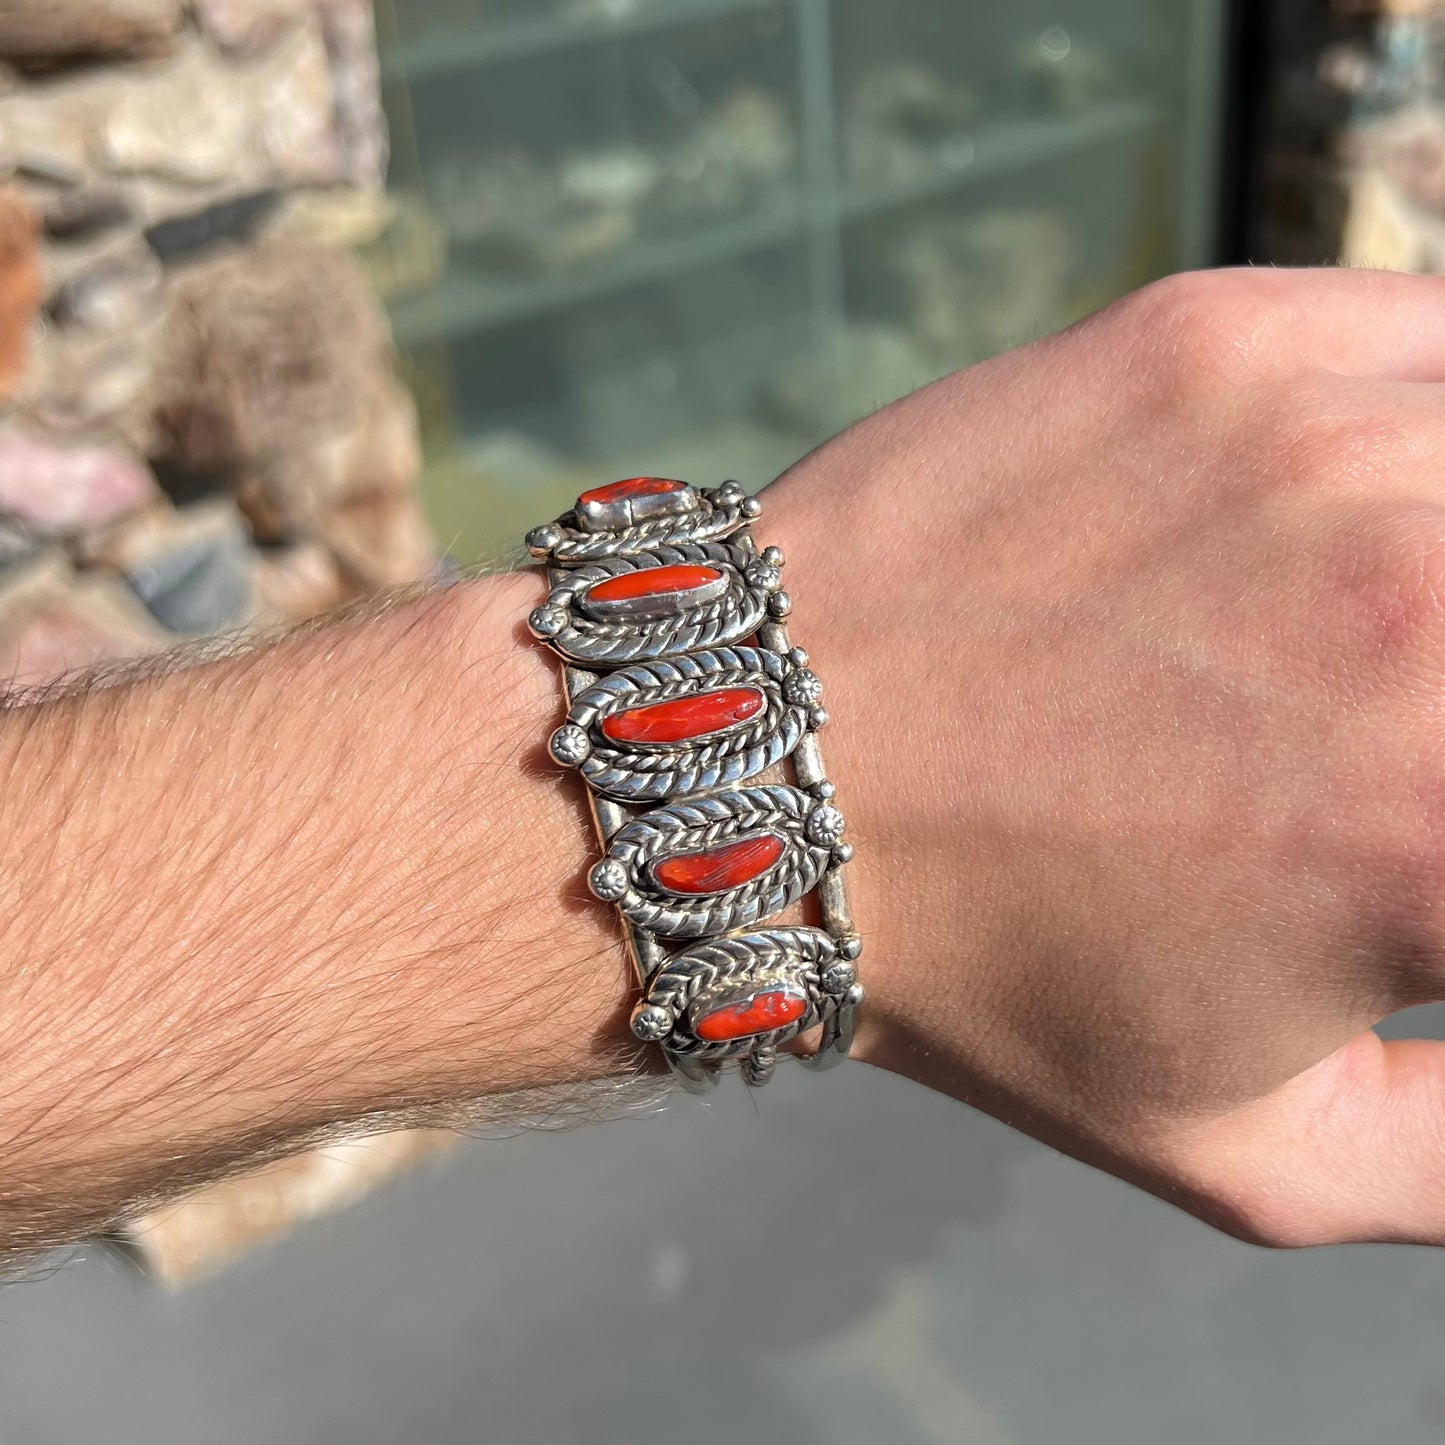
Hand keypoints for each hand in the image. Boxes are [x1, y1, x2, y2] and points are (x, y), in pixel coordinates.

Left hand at [767, 268, 1444, 1246]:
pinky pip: (1433, 336)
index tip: (1423, 816)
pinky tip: (1364, 500)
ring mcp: (1323, 436)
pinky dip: (1430, 423)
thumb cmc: (985, 973)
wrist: (760, 772)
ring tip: (1361, 630)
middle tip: (1384, 721)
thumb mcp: (1260, 1152)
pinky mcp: (1220, 341)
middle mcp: (1423, 600)